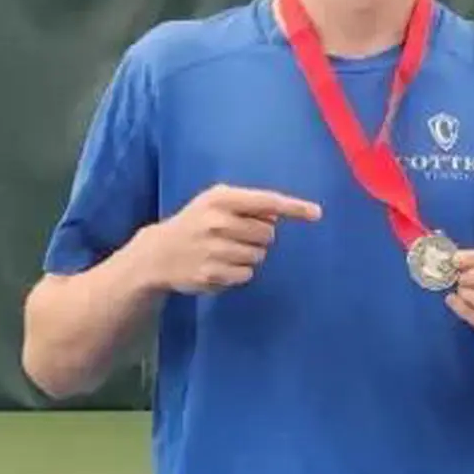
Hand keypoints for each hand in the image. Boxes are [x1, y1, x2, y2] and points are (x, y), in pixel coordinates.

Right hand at [141, 183, 320, 294]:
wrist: (157, 254)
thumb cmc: (195, 222)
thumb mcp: (214, 202)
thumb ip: (248, 204)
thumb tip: (281, 212)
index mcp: (220, 199)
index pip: (267, 201)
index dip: (294, 207)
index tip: (316, 213)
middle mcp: (217, 222)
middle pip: (268, 233)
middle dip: (259, 236)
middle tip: (236, 236)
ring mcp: (213, 249)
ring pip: (259, 256)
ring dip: (248, 255)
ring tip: (224, 251)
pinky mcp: (211, 274)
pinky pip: (246, 275)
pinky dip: (239, 272)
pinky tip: (219, 265)